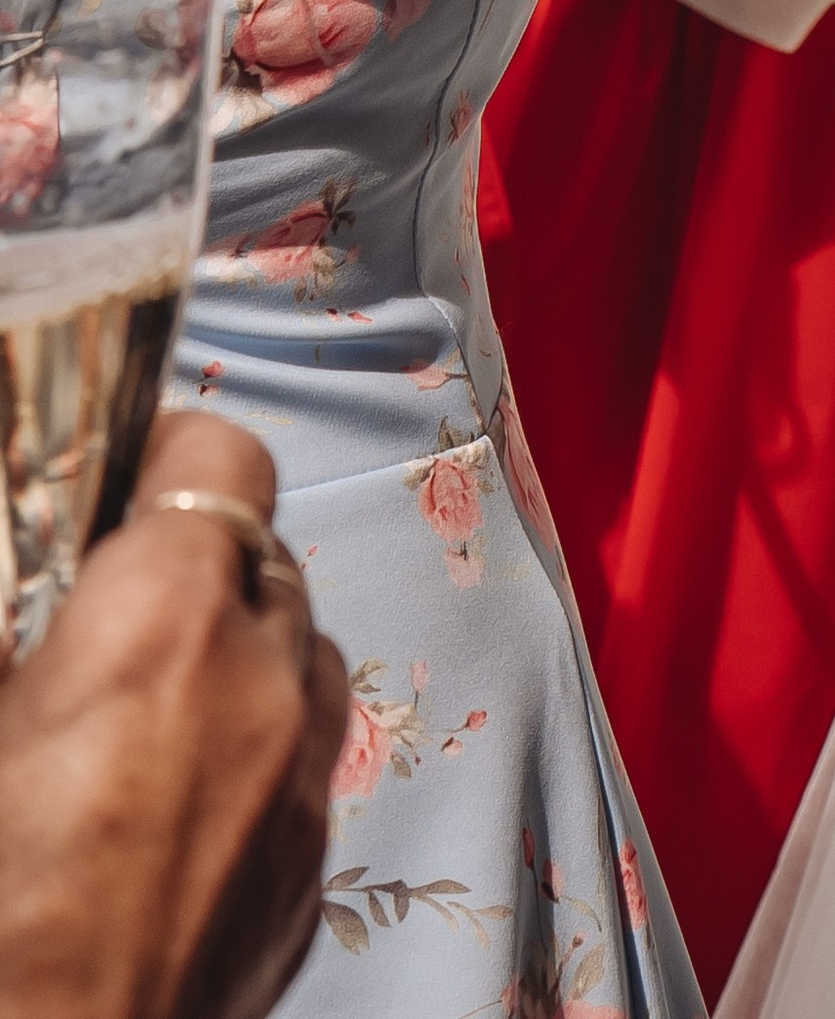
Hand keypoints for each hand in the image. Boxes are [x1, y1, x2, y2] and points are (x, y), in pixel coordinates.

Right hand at [0, 411, 349, 1018]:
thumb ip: (11, 611)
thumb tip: (27, 569)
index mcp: (161, 624)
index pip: (220, 456)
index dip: (165, 455)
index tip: (117, 479)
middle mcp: (262, 685)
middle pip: (259, 561)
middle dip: (191, 570)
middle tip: (103, 616)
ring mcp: (301, 786)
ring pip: (299, 658)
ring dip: (236, 658)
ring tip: (142, 712)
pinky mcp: (308, 878)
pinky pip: (303, 767)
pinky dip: (254, 757)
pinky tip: (165, 809)